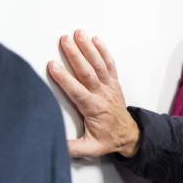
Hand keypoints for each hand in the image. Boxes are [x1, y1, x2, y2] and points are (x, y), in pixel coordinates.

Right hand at [47, 30, 140, 158]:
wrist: (130, 135)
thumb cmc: (108, 139)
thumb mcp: (90, 149)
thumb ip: (72, 148)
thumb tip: (55, 146)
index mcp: (93, 108)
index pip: (77, 91)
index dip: (64, 78)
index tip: (53, 65)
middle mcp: (102, 95)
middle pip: (87, 72)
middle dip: (75, 55)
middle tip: (64, 40)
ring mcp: (109, 87)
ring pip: (98, 65)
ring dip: (88, 48)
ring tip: (78, 33)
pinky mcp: (114, 83)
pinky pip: (109, 65)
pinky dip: (103, 51)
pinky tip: (95, 39)